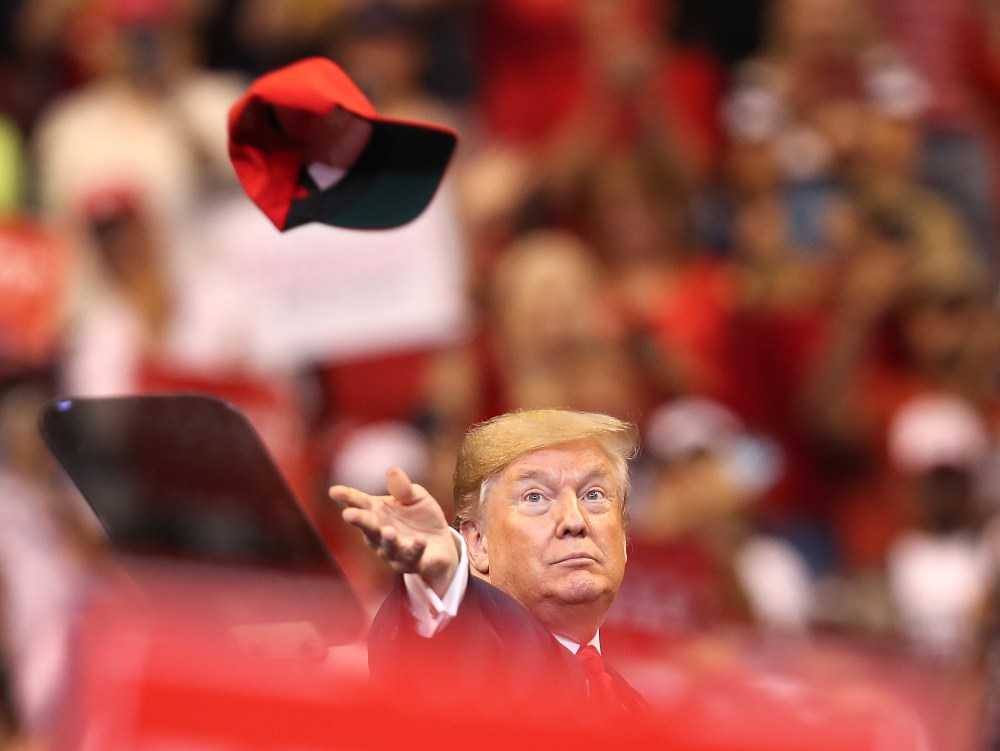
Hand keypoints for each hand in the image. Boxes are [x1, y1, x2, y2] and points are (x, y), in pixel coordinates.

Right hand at [330, 468, 458, 596]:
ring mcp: (395, 552)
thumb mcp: (416, 498)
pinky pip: (413, 557)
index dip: (347, 497)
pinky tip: (420, 540)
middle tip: (348, 514)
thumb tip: (393, 471)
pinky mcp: (414, 563)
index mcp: (378, 513)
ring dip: (388, 540)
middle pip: (368, 528)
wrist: (441, 545)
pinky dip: (416, 548)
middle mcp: (380, 535)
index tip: (334, 491)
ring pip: (389, 548)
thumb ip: (404, 489)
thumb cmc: (421, 518)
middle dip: (359, 521)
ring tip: (388, 531)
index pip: (359, 503)